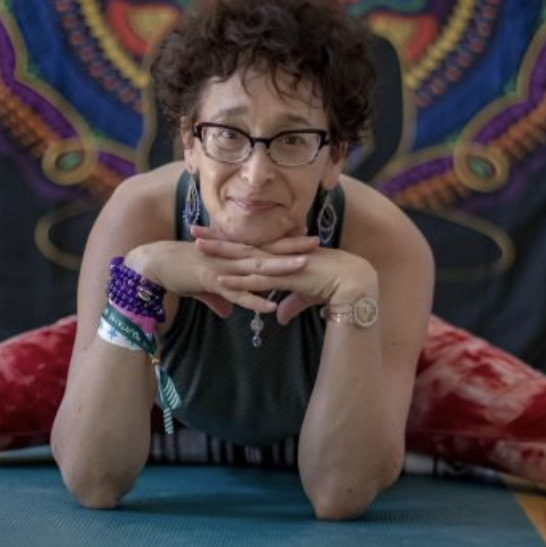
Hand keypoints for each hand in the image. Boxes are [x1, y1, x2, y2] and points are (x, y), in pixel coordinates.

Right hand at [125, 234, 310, 319]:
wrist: (153, 264)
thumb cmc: (179, 270)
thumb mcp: (204, 285)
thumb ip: (220, 298)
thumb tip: (229, 312)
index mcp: (232, 253)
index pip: (264, 246)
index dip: (286, 242)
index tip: (309, 238)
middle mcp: (231, 257)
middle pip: (267, 251)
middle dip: (292, 247)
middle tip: (317, 241)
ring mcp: (223, 268)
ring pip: (256, 268)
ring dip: (280, 268)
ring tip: (303, 267)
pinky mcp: (211, 280)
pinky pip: (236, 292)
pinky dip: (253, 299)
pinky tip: (270, 306)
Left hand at [190, 225, 375, 324]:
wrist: (351, 282)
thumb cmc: (332, 286)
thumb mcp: (305, 296)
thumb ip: (289, 304)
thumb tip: (278, 316)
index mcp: (280, 255)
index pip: (249, 245)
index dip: (229, 240)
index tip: (210, 234)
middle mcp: (277, 256)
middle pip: (241, 246)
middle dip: (217, 239)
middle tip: (193, 230)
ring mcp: (281, 265)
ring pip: (244, 259)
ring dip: (221, 254)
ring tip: (198, 249)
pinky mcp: (286, 278)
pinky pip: (257, 280)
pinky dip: (239, 281)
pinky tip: (220, 281)